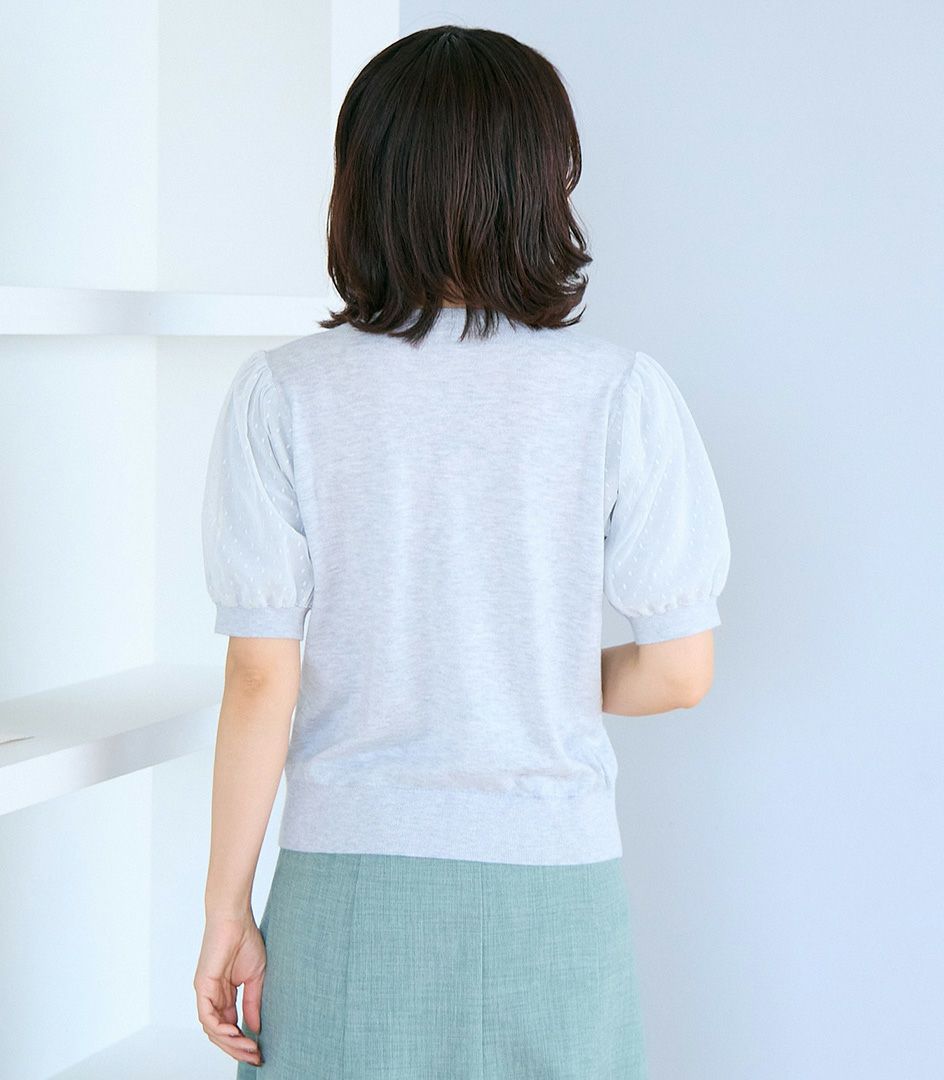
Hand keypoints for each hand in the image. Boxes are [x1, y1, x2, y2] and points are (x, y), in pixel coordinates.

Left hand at [194, 912, 265, 1066]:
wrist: (235, 918)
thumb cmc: (245, 940)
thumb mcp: (255, 978)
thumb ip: (253, 1003)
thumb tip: (254, 1029)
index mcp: (224, 995)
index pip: (230, 1027)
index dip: (243, 1042)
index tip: (260, 1052)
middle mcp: (212, 997)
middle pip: (221, 1034)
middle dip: (238, 1048)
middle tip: (256, 1057)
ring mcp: (206, 993)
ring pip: (213, 1030)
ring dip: (231, 1043)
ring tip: (250, 1048)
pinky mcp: (202, 987)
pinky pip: (207, 1017)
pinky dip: (220, 1030)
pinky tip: (235, 1034)